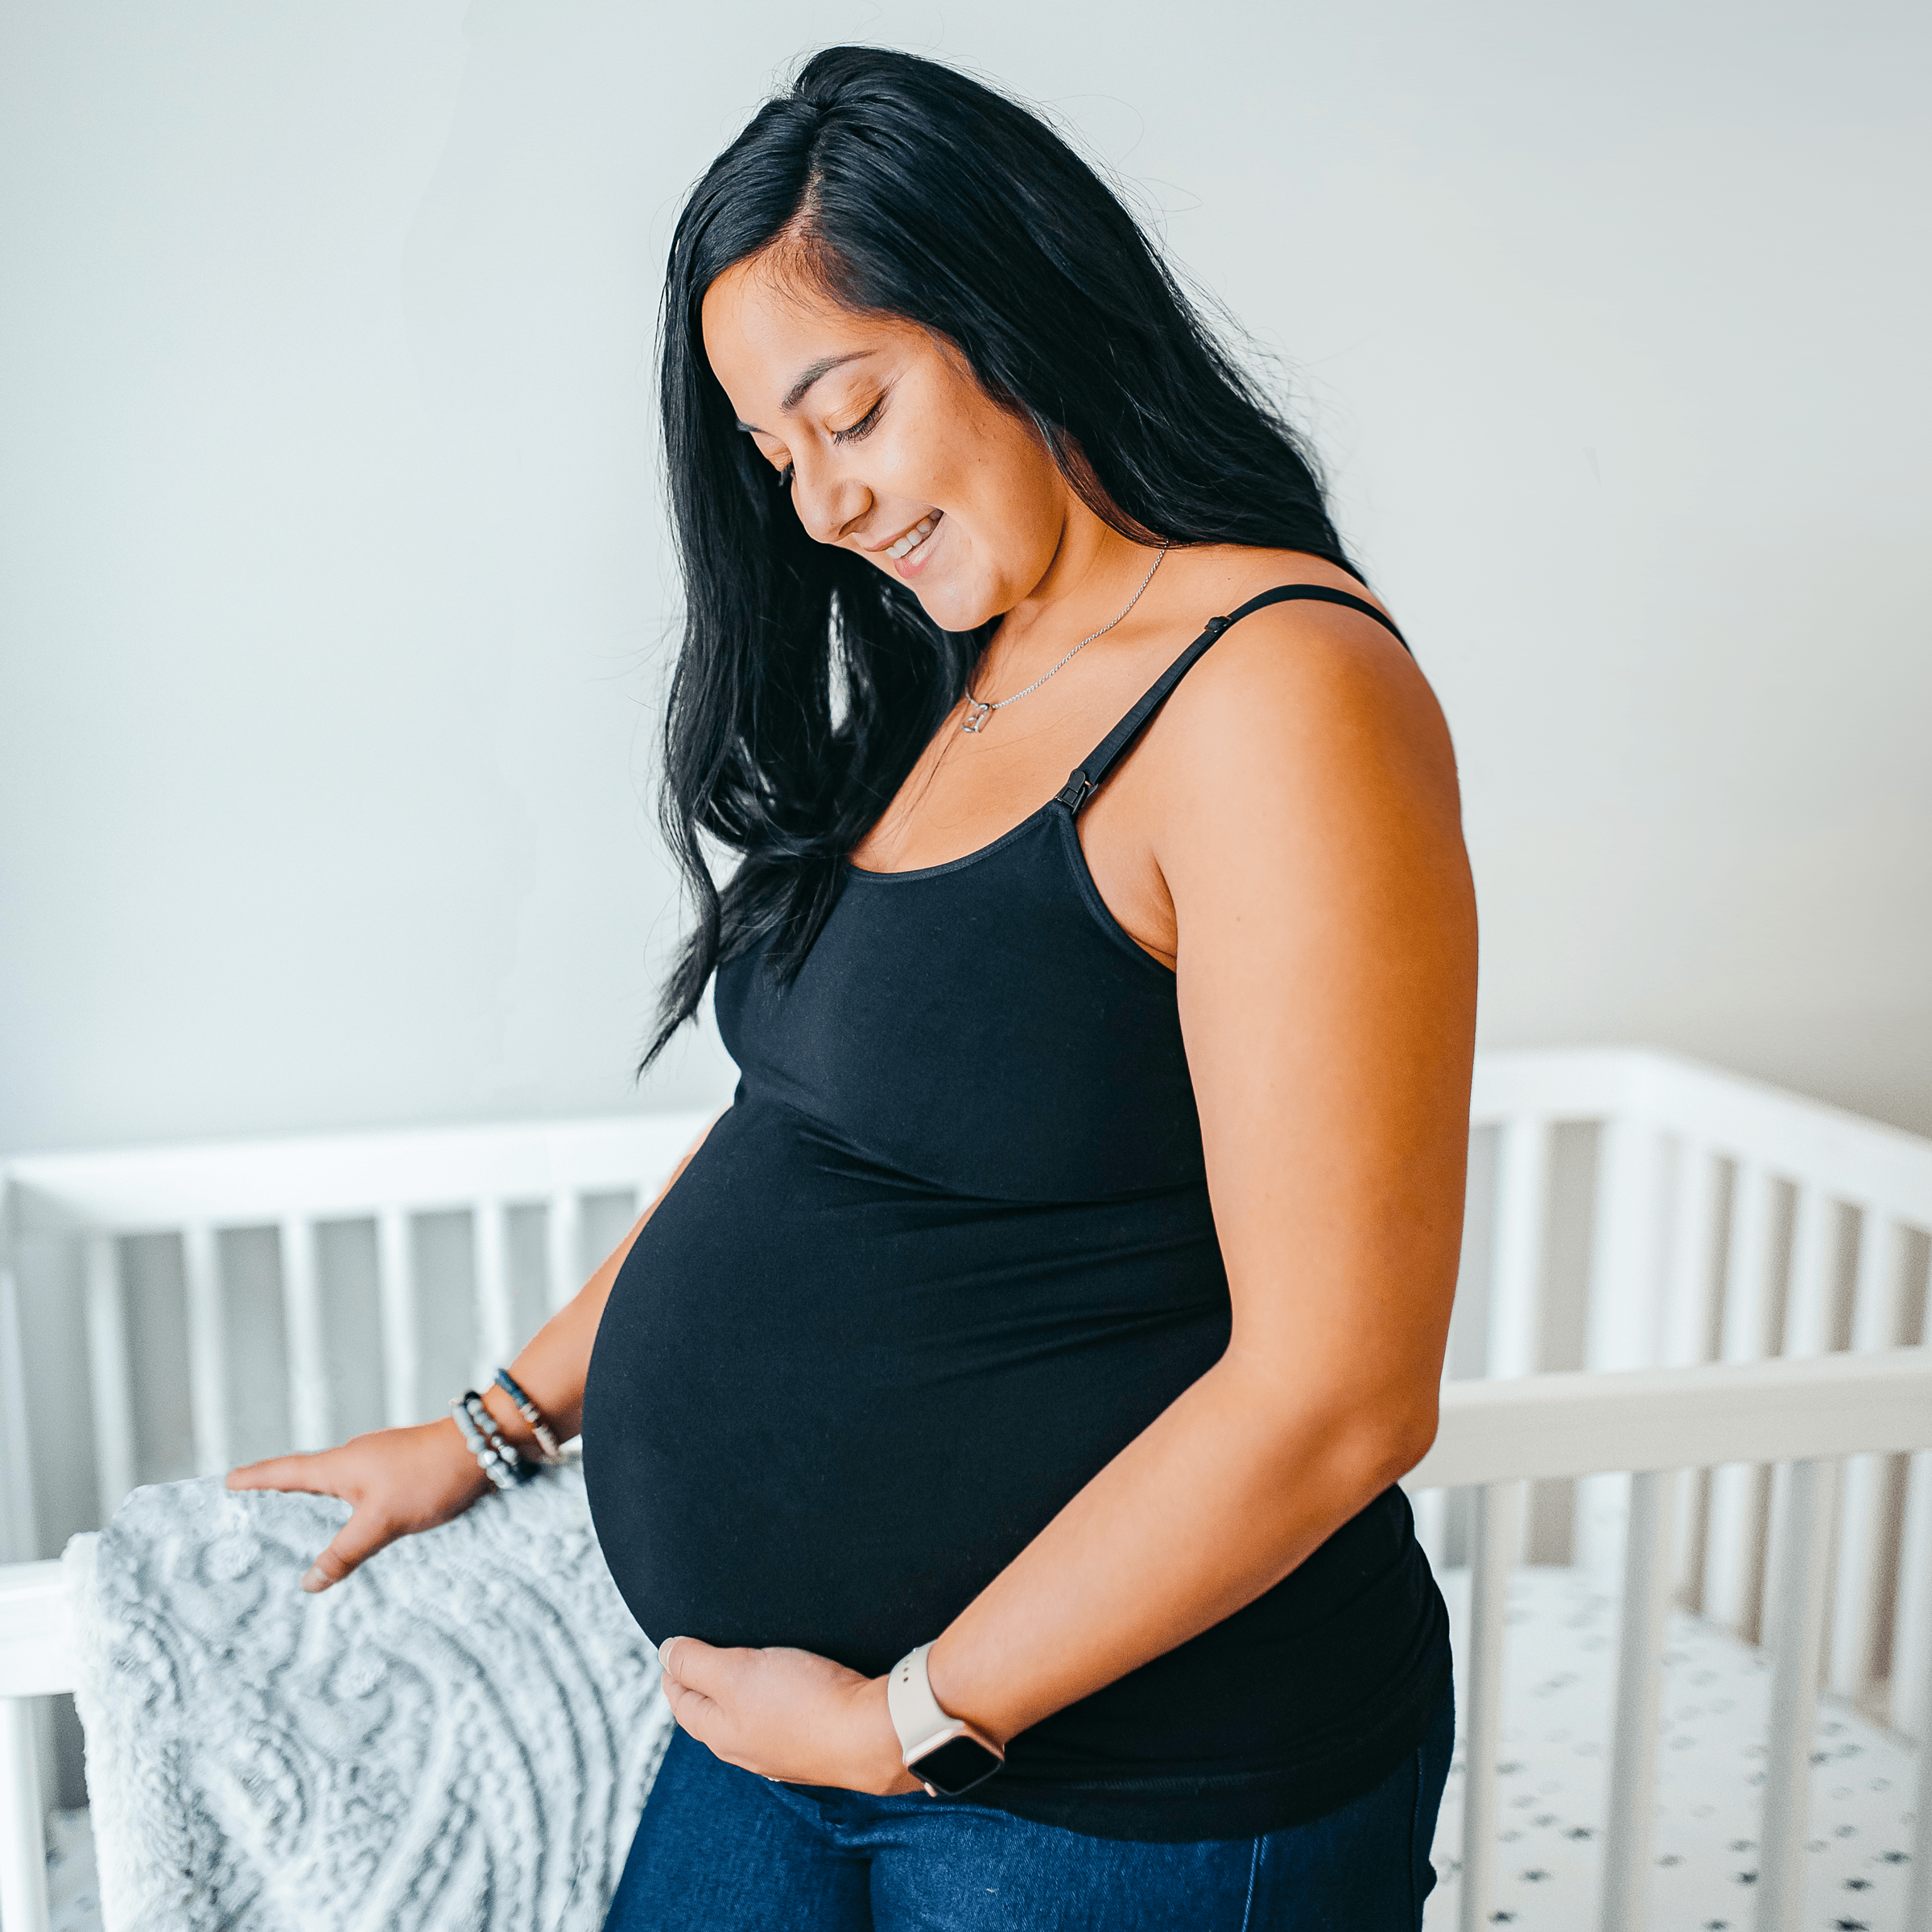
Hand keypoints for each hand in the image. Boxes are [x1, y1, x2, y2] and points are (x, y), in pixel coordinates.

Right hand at [227, 1419, 491, 1592]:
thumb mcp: (382, 1521)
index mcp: (339, 1466)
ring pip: (335, 1487)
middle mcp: (354, 1460)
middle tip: (250, 1513)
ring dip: (314, 1505)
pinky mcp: (401, 1472)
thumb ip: (344, 1553)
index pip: (285, 1472)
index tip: (226, 1482)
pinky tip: (353, 1531)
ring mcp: (379, 1464)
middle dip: (278, 1495)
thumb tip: (308, 1583)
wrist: (483, 1447)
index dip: (254, 1479)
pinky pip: (361, 1494)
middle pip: (305, 1478)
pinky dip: (346, 1511)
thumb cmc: (428, 1477)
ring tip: (295, 1531)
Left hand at [657, 1637, 922, 1794]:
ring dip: (737, 1694)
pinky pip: (779, 1721)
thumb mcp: (736, 1673)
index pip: (682, 1701)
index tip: (673, 1649)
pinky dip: (770, 1702)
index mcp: (720, 1733)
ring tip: (739, 1668)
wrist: (870, 1735)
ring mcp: (780, 1752)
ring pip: (745, 1719)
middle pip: (711, 1714)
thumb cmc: (803, 1702)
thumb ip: (697, 1663)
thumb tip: (665, 1653)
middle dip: (702, 1684)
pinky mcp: (812, 1745)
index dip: (675, 1671)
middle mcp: (746, 1749)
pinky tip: (784, 1692)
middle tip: (699, 1655)